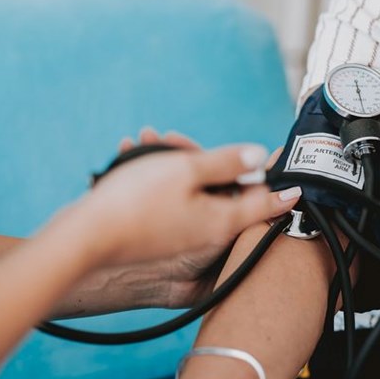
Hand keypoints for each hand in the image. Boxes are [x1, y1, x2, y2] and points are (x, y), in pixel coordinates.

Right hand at [117, 129, 294, 306]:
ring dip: (175, 165)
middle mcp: (208, 235)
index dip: (279, 185)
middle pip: (225, 193)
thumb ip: (227, 162)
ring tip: (144, 142)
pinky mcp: (162, 238)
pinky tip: (131, 160)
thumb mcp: (187, 171)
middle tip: (174, 139)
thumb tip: (258, 156)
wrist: (85, 239)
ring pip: (193, 194)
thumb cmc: (136, 203)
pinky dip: (159, 181)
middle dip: (205, 160)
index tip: (294, 180)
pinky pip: (171, 204)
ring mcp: (184, 239)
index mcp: (223, 221)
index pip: (265, 203)